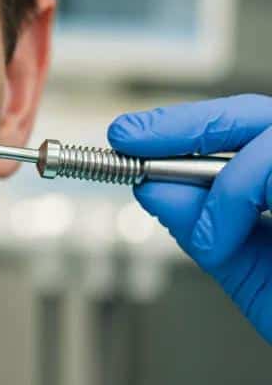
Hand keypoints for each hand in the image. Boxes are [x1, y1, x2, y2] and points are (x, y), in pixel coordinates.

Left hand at [108, 95, 271, 342]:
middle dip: (184, 125)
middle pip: (258, 115)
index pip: (249, 128)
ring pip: (266, 143)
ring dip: (220, 188)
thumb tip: (153, 188)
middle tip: (128, 139)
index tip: (129, 135)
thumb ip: (204, 228)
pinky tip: (225, 233)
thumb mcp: (250, 269)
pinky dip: (237, 199)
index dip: (187, 125)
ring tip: (210, 239)